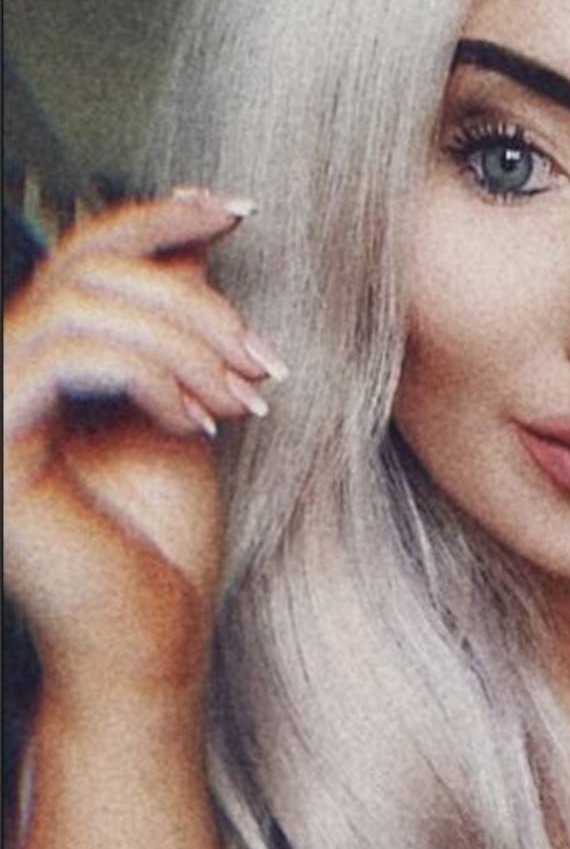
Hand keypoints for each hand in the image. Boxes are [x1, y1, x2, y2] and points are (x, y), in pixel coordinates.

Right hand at [3, 191, 284, 688]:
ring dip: (185, 342)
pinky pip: (68, 355)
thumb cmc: (162, 543)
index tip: (236, 208)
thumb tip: (197, 230)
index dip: (157, 215)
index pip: (81, 252)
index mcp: (38, 359)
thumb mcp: (181, 404)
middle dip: (195, 304)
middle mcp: (0, 373)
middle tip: (264, 362)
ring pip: (80, 305)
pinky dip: (150, 375)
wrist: (149, 640)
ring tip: (246, 396)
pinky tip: (200, 422)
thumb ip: (173, 325)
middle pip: (88, 270)